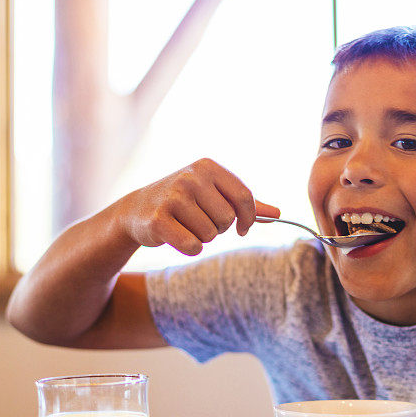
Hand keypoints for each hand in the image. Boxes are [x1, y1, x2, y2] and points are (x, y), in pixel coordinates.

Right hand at [116, 158, 279, 255]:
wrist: (137, 210)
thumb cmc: (183, 202)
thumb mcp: (213, 195)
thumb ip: (244, 204)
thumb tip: (278, 213)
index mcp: (207, 167)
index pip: (244, 196)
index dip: (249, 218)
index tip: (243, 228)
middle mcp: (190, 178)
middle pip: (227, 219)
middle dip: (218, 228)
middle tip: (200, 221)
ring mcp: (173, 197)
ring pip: (210, 234)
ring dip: (202, 237)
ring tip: (185, 225)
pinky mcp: (158, 219)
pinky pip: (192, 246)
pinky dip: (189, 248)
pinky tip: (176, 236)